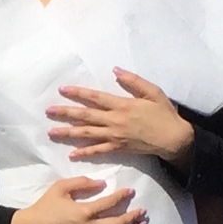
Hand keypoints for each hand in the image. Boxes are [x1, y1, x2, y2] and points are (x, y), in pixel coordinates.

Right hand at [9, 176, 148, 223]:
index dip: (122, 196)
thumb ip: (81, 183)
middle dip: (133, 216)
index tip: (130, 191)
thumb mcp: (60, 188)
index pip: (110, 203)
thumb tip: (101, 183)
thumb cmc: (45, 207)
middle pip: (118, 223)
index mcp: (84, 211)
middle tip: (143, 211)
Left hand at [49, 70, 190, 164]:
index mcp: (122, 105)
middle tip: (49, 111)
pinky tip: (72, 153)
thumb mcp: (153, 92)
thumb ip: (134, 81)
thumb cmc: (164, 113)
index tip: (62, 90)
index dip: (78, 93)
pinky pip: (98, 151)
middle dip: (65, 113)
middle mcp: (115, 121)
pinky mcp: (118, 148)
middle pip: (85, 116)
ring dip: (68, 133)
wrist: (173, 138)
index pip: (95, 98)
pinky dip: (85, 152)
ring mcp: (115, 136)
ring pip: (87, 134)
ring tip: (52, 132)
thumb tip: (116, 71)